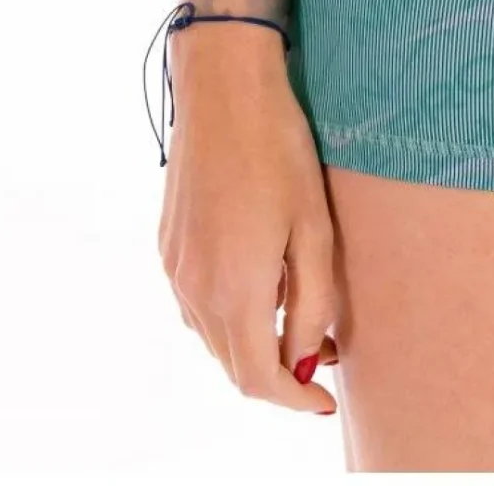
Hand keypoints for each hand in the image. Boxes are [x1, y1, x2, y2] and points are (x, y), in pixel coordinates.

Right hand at [157, 20, 340, 416]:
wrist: (223, 90)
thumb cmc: (279, 150)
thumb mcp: (313, 229)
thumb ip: (311, 304)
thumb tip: (303, 362)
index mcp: (234, 292)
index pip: (259, 380)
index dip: (294, 401)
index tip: (325, 403)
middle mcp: (194, 292)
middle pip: (232, 365)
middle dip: (277, 374)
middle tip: (321, 357)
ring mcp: (175, 270)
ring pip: (212, 338)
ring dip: (252, 344)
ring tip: (299, 320)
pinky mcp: (167, 248)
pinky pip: (196, 306)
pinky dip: (228, 316)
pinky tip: (259, 288)